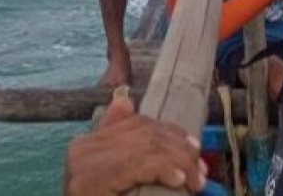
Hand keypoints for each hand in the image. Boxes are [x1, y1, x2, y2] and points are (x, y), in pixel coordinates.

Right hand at [63, 92, 207, 195]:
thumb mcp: (115, 175)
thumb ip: (123, 143)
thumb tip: (125, 101)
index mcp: (86, 143)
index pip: (137, 124)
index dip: (171, 133)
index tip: (195, 149)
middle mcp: (81, 148)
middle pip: (144, 134)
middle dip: (180, 150)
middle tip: (201, 171)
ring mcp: (82, 164)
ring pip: (146, 148)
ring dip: (179, 162)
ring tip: (196, 181)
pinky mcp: (88, 181)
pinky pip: (136, 164)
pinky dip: (163, 169)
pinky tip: (178, 180)